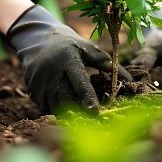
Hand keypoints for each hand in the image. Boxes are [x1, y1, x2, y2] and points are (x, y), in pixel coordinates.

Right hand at [7, 5, 131, 113]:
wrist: (36, 39)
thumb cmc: (68, 44)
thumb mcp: (88, 49)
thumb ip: (108, 65)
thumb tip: (130, 80)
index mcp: (68, 60)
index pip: (79, 82)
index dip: (87, 98)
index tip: (95, 112)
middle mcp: (51, 73)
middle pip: (66, 100)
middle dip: (79, 113)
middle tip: (94, 122)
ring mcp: (39, 84)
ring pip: (55, 108)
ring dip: (69, 116)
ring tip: (82, 122)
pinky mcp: (32, 91)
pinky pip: (46, 108)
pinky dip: (57, 113)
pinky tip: (66, 113)